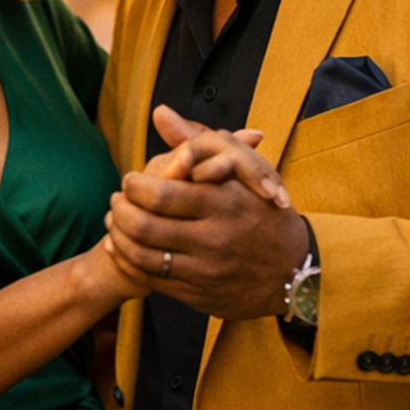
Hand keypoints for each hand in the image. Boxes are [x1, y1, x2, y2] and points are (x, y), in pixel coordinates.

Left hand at [106, 107, 305, 319]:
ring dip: (119, 238)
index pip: (159, 194)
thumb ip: (196, 142)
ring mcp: (206, 271)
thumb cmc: (262, 212)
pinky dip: (131, 263)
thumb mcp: (240, 172)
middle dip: (120, 211)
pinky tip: (126, 249)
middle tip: (116, 202)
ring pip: (143, 256)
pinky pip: (153, 280)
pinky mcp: (199, 296)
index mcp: (223, 204)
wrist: (294, 270)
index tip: (130, 180)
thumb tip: (159, 112)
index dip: (134, 186)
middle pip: (144, 226)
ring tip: (115, 223)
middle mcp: (214, 239)